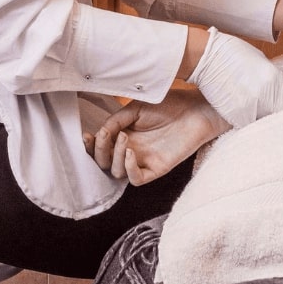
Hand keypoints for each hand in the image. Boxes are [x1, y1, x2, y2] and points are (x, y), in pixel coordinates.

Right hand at [87, 87, 230, 184]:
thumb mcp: (136, 107)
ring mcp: (143, 161)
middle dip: (98, 152)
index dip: (89, 146)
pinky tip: (131, 152)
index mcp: (123, 135)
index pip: (100, 148)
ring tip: (124, 137)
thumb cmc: (169, 104)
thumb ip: (117, 119)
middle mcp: (131, 150)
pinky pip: (136, 179)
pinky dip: (129, 169)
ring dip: (114, 156)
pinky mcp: (157, 168)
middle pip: (104, 163)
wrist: (196, 109)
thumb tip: (100, 131)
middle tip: (104, 136)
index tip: (86, 135)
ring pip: (117, 172)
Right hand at [188, 27, 282, 126]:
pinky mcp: (236, 116)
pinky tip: (247, 112)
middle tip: (277, 106)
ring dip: (267, 117)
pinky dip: (250, 121)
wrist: (206, 58)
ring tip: (260, 110)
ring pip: (269, 121)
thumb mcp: (261, 58)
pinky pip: (250, 125)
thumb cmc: (233, 53)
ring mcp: (252, 107)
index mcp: (275, 78)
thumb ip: (277, 73)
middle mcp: (267, 95)